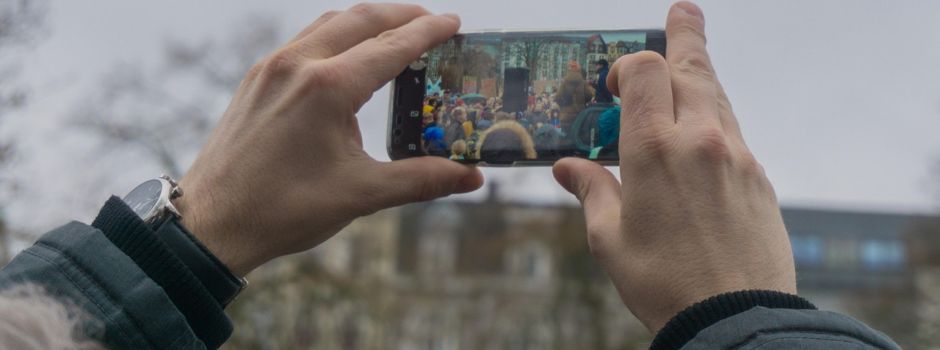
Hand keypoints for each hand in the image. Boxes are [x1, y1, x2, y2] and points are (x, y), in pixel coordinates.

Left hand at [174, 4, 482, 276]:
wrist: (210, 222)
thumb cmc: (282, 209)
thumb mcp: (361, 194)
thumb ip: (421, 179)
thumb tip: (470, 176)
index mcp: (327, 87)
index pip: (392, 46)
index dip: (429, 33)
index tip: (454, 23)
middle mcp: (297, 64)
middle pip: (361, 19)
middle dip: (402, 15)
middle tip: (433, 22)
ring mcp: (272, 68)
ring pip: (329, 23)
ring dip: (367, 22)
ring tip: (396, 33)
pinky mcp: (257, 79)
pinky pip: (305, 41)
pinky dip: (337, 37)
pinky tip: (348, 60)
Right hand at [553, 1, 795, 332]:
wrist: (735, 319)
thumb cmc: (663, 283)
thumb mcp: (610, 239)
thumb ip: (591, 191)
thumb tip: (567, 168)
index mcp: (654, 150)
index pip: (646, 69)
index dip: (628, 64)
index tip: (616, 84)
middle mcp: (700, 140)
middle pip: (693, 65)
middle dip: (684, 34)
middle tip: (683, 9)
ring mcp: (736, 156)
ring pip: (718, 94)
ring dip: (699, 75)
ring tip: (690, 60)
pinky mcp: (757, 177)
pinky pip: (732, 131)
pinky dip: (714, 119)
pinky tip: (700, 138)